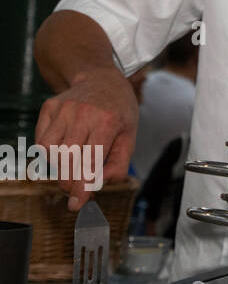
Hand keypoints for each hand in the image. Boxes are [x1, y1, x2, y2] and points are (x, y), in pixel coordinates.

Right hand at [34, 68, 138, 209]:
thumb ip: (118, 164)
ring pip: (50, 151)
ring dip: (58, 166)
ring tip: (72, 163)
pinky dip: (48, 151)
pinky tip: (63, 147)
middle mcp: (83, 113)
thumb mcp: (130, 136)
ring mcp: (63, 109)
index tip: (77, 203)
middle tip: (73, 188)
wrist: (102, 80)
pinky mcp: (49, 107)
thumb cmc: (119, 111)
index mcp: (108, 121)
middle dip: (69, 180)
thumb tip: (97, 185)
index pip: (90, 161)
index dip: (82, 185)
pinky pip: (41, 139)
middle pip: (67, 159)